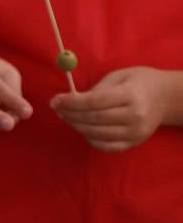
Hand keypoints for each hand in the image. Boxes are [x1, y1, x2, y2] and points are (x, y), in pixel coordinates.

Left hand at [51, 67, 182, 151]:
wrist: (166, 98)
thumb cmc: (139, 82)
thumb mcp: (119, 76)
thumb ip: (97, 89)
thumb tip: (71, 100)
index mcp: (130, 96)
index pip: (94, 102)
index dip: (71, 102)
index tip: (55, 100)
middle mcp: (134, 117)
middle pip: (93, 119)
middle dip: (70, 114)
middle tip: (56, 108)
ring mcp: (135, 133)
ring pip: (96, 134)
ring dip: (76, 126)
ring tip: (66, 117)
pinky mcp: (134, 143)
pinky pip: (106, 146)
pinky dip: (90, 139)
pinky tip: (82, 129)